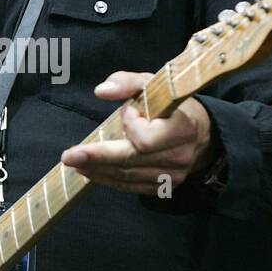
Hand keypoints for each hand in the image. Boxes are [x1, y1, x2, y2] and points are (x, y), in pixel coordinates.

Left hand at [60, 70, 216, 195]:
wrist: (203, 133)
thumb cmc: (174, 105)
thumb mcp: (155, 85)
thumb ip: (128, 83)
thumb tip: (101, 91)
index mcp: (183, 129)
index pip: (146, 139)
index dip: (130, 125)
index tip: (127, 110)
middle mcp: (180, 156)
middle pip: (131, 161)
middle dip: (97, 157)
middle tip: (69, 155)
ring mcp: (173, 176)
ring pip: (128, 177)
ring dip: (98, 170)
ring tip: (75, 162)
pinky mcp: (164, 187)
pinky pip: (131, 187)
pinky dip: (108, 180)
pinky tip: (91, 172)